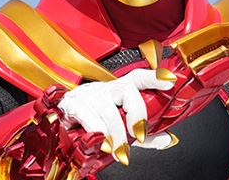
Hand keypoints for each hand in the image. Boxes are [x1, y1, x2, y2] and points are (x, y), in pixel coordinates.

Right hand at [58, 69, 174, 163]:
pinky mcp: (74, 105)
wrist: (59, 119)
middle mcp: (105, 88)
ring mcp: (89, 95)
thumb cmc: (92, 119)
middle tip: (139, 135)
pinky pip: (90, 119)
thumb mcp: (119, 124)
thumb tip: (166, 139)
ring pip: (109, 111)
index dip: (154, 77)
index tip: (169, 82)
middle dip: (136, 114)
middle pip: (126, 90)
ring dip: (117, 135)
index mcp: (117, 89)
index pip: (137, 77)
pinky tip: (103, 144)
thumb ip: (143, 132)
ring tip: (120, 151)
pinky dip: (100, 134)